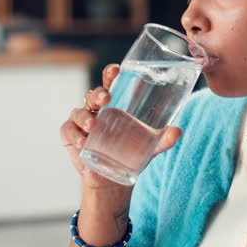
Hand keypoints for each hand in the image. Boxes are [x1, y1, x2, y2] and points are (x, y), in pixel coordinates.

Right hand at [60, 63, 182, 190]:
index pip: (111, 83)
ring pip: (78, 112)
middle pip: (93, 95)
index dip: (110, 74)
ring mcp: (81, 123)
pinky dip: (73, 135)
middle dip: (98, 94)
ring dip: (84, 117)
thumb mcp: (150, 147)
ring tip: (93, 126)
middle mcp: (96, 110)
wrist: (112, 178)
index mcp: (115, 105)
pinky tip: (82, 142)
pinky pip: (68, 131)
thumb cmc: (130, 153)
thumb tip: (178, 131)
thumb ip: (164, 139)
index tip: (116, 69)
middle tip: (106, 99)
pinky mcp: (71, 137)